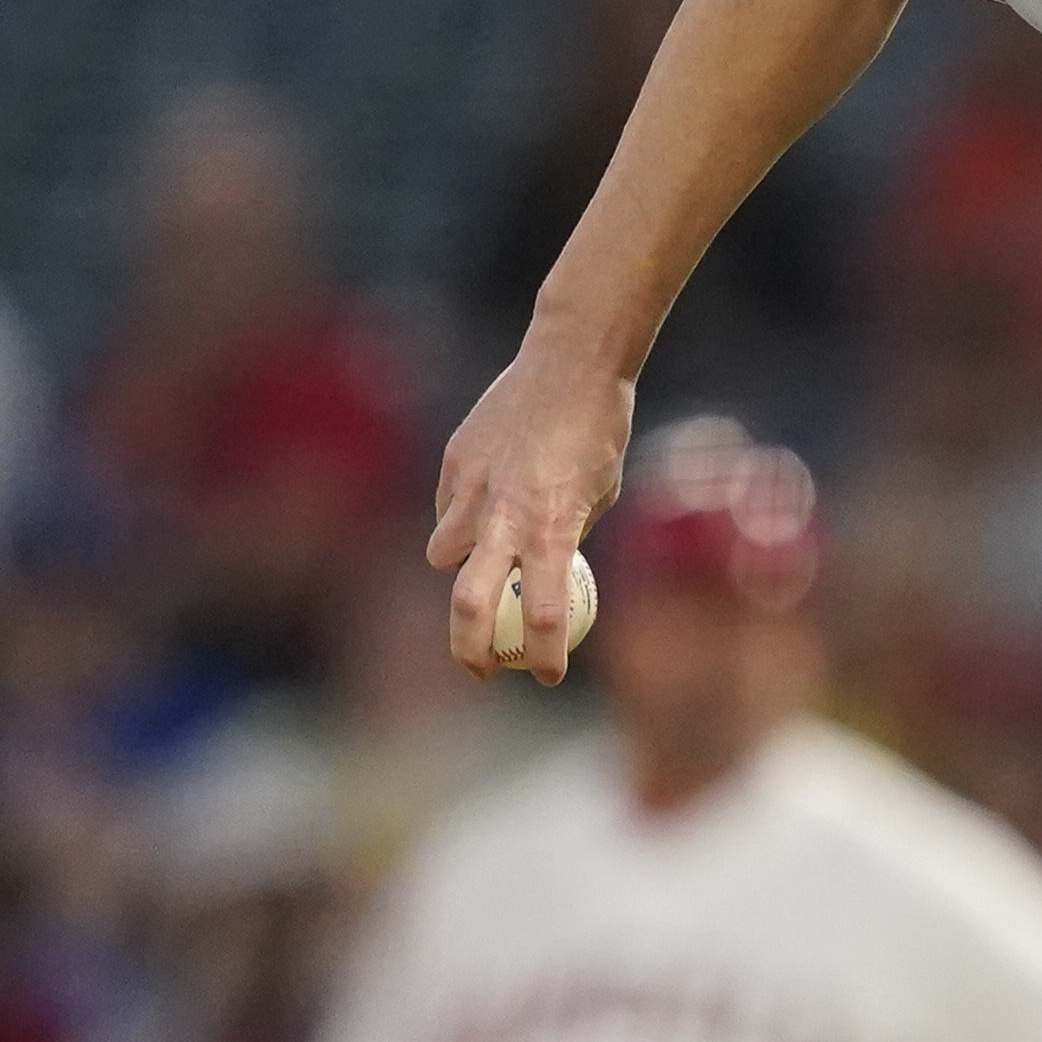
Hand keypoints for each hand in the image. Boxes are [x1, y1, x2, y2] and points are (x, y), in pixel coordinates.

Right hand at [428, 343, 639, 682]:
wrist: (569, 363)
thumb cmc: (598, 433)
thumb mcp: (598, 497)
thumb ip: (562, 539)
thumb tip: (545, 577)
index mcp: (553, 529)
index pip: (542, 615)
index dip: (544, 657)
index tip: (548, 677)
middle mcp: (505, 515)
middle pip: (468, 606)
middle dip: (468, 649)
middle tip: (482, 669)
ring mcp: (471, 488)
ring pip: (443, 555)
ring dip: (459, 570)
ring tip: (483, 560)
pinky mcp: (452, 462)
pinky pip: (446, 510)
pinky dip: (458, 520)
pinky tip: (482, 504)